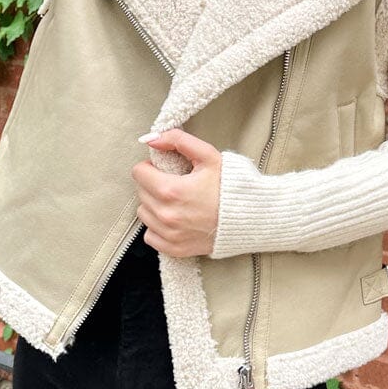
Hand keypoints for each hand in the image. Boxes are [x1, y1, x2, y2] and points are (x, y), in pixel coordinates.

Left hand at [131, 129, 221, 258]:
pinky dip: (157, 227)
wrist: (249, 218)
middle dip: (152, 184)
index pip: (139, 173)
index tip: (164, 169)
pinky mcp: (174, 249)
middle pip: (140, 192)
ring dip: (153, 205)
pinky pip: (150, 235)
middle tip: (173, 182)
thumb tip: (152, 139)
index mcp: (171, 190)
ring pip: (144, 213)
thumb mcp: (208, 156)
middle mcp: (167, 215)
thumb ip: (178, 141)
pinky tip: (174, 219)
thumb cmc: (230, 187)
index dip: (150, 167)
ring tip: (174, 201)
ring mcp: (170, 234)